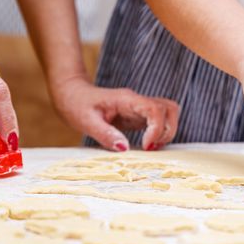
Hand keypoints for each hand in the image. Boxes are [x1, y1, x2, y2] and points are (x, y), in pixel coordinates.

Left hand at [52, 78, 178, 150]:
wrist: (73, 94)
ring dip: (167, 131)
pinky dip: (161, 133)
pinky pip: (161, 120)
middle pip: (170, 109)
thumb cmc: (77, 105)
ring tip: (151, 146)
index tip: (147, 146)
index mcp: (127, 100)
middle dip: (167, 131)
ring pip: (169, 113)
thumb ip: (105, 134)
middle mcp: (138, 101)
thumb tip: (124, 149)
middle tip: (151, 147)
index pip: (154, 109)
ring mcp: (141, 107)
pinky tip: (147, 144)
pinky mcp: (140, 114)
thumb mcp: (86, 122)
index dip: (157, 129)